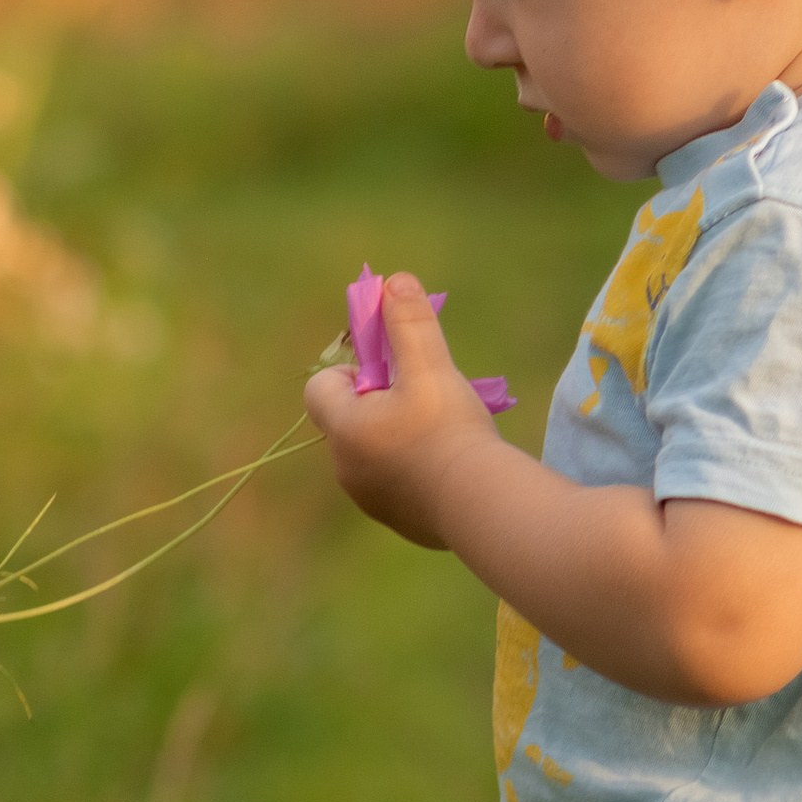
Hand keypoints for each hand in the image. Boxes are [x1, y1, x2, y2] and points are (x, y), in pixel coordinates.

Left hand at [303, 269, 507, 546]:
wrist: (481, 505)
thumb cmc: (449, 430)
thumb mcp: (430, 366)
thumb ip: (409, 322)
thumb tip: (395, 281)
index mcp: (343, 428)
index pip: (319, 387)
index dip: (352, 372)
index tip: (391, 374)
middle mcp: (344, 468)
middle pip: (348, 419)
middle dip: (380, 403)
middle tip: (424, 399)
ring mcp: (369, 499)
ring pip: (372, 453)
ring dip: (397, 437)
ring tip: (442, 433)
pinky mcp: (397, 520)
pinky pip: (395, 484)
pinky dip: (414, 470)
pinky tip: (449, 466)